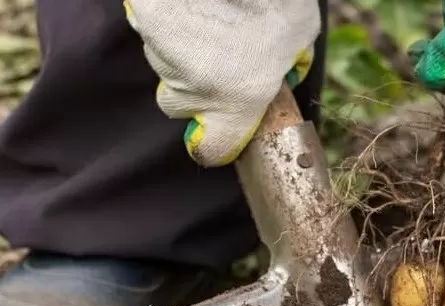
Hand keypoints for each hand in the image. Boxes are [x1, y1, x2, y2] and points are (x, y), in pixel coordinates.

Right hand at [123, 0, 320, 166]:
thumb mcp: (301, 33)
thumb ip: (290, 65)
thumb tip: (283, 76)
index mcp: (240, 99)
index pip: (211, 150)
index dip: (214, 143)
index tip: (219, 133)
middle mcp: (196, 86)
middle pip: (179, 105)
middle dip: (195, 88)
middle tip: (219, 56)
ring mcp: (162, 54)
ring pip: (164, 66)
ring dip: (181, 52)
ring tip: (208, 19)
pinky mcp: (142, 22)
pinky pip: (150, 31)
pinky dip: (164, 22)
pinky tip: (188, 3)